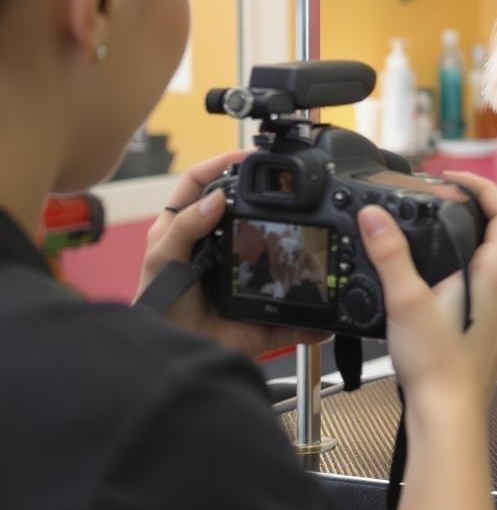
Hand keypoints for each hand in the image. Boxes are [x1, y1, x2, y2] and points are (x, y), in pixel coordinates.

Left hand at [136, 151, 328, 358]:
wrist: (176, 354)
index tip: (250, 155)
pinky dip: (312, 318)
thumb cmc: (158, 309)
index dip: (223, 163)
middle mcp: (218, 248)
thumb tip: (217, 199)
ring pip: (276, 253)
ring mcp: (243, 275)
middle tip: (290, 182)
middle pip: (244, 211)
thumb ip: (184, 228)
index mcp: (187, 231)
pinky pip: (292, 313)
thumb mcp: (162, 261)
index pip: (201, 184)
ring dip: (297, 243)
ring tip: (315, 223)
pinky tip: (325, 304)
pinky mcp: (263, 311)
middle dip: (268, 195)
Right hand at [359, 171, 496, 409]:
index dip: (484, 185)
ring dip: (475, 241)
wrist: (449, 417)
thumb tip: (375, 216)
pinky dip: (474, 270)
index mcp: (496, 274)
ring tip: (441, 235)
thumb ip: (389, 254)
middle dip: (477, 210)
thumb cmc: (436, 367)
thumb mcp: (404, 301)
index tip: (455, 179)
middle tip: (445, 201)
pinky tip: (446, 281)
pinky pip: (493, 286)